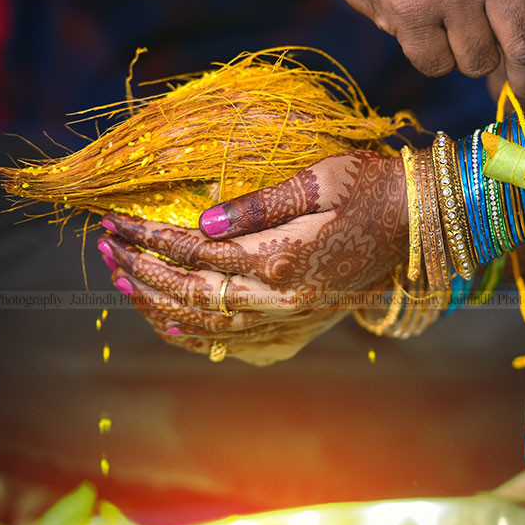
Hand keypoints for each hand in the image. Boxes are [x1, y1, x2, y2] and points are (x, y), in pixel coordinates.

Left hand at [98, 151, 406, 363]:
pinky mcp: (304, 323)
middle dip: (143, 272)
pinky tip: (175, 327)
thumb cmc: (368, 187)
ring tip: (126, 284)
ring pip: (211, 326)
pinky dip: (201, 339)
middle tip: (107, 250)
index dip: (150, 238)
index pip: (196, 251)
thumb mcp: (315, 180)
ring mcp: (294, 316)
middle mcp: (283, 297)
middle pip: (194, 294)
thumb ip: (257, 205)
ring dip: (162, 307)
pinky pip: (241, 344)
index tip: (115, 222)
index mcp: (282, 257)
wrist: (418, 221)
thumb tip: (201, 222)